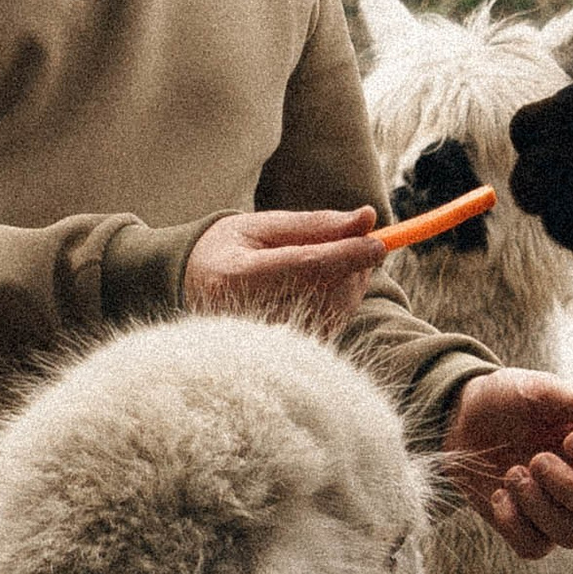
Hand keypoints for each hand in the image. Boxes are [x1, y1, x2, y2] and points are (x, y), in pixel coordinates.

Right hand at [184, 206, 386, 338]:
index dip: (346, 254)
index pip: (304, 266)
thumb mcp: (264, 225)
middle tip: (362, 242)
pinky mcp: (280, 354)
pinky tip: (329, 285)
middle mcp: (247, 314)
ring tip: (339, 260)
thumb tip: (367, 219)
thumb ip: (316, 224)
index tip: (378, 243)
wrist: (194, 288)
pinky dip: (342, 302)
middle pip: (323, 290)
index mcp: (237, 275)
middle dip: (353, 266)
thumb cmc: (229, 249)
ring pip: (333, 311)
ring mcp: (263, 340)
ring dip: (351, 283)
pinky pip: (330, 326)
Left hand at [441, 372, 572, 558]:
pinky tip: (499, 495)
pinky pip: (536, 548)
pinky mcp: (531, 530)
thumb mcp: (541, 393)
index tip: (568, 439)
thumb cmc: (508, 400)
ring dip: (540, 506)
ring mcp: (563, 512)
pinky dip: (515, 523)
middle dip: (571, 489)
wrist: (461, 420)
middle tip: (536, 460)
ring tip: (512, 473)